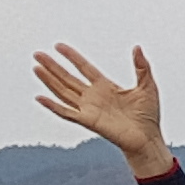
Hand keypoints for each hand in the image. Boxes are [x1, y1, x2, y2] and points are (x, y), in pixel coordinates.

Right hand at [33, 42, 168, 175]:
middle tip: (37, 54)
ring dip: (49, 81)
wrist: (148, 139)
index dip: (72, 57)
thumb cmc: (148, 116)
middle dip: (52, 66)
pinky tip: (40, 97)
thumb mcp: (147, 85)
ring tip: (36, 68)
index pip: (84, 67)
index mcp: (105, 86)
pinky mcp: (88, 121)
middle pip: (67, 78)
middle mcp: (93, 96)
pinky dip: (53, 106)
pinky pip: (66, 113)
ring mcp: (89, 109)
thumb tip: (137, 47)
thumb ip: (142, 67)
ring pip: (63, 92)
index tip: (58, 46)